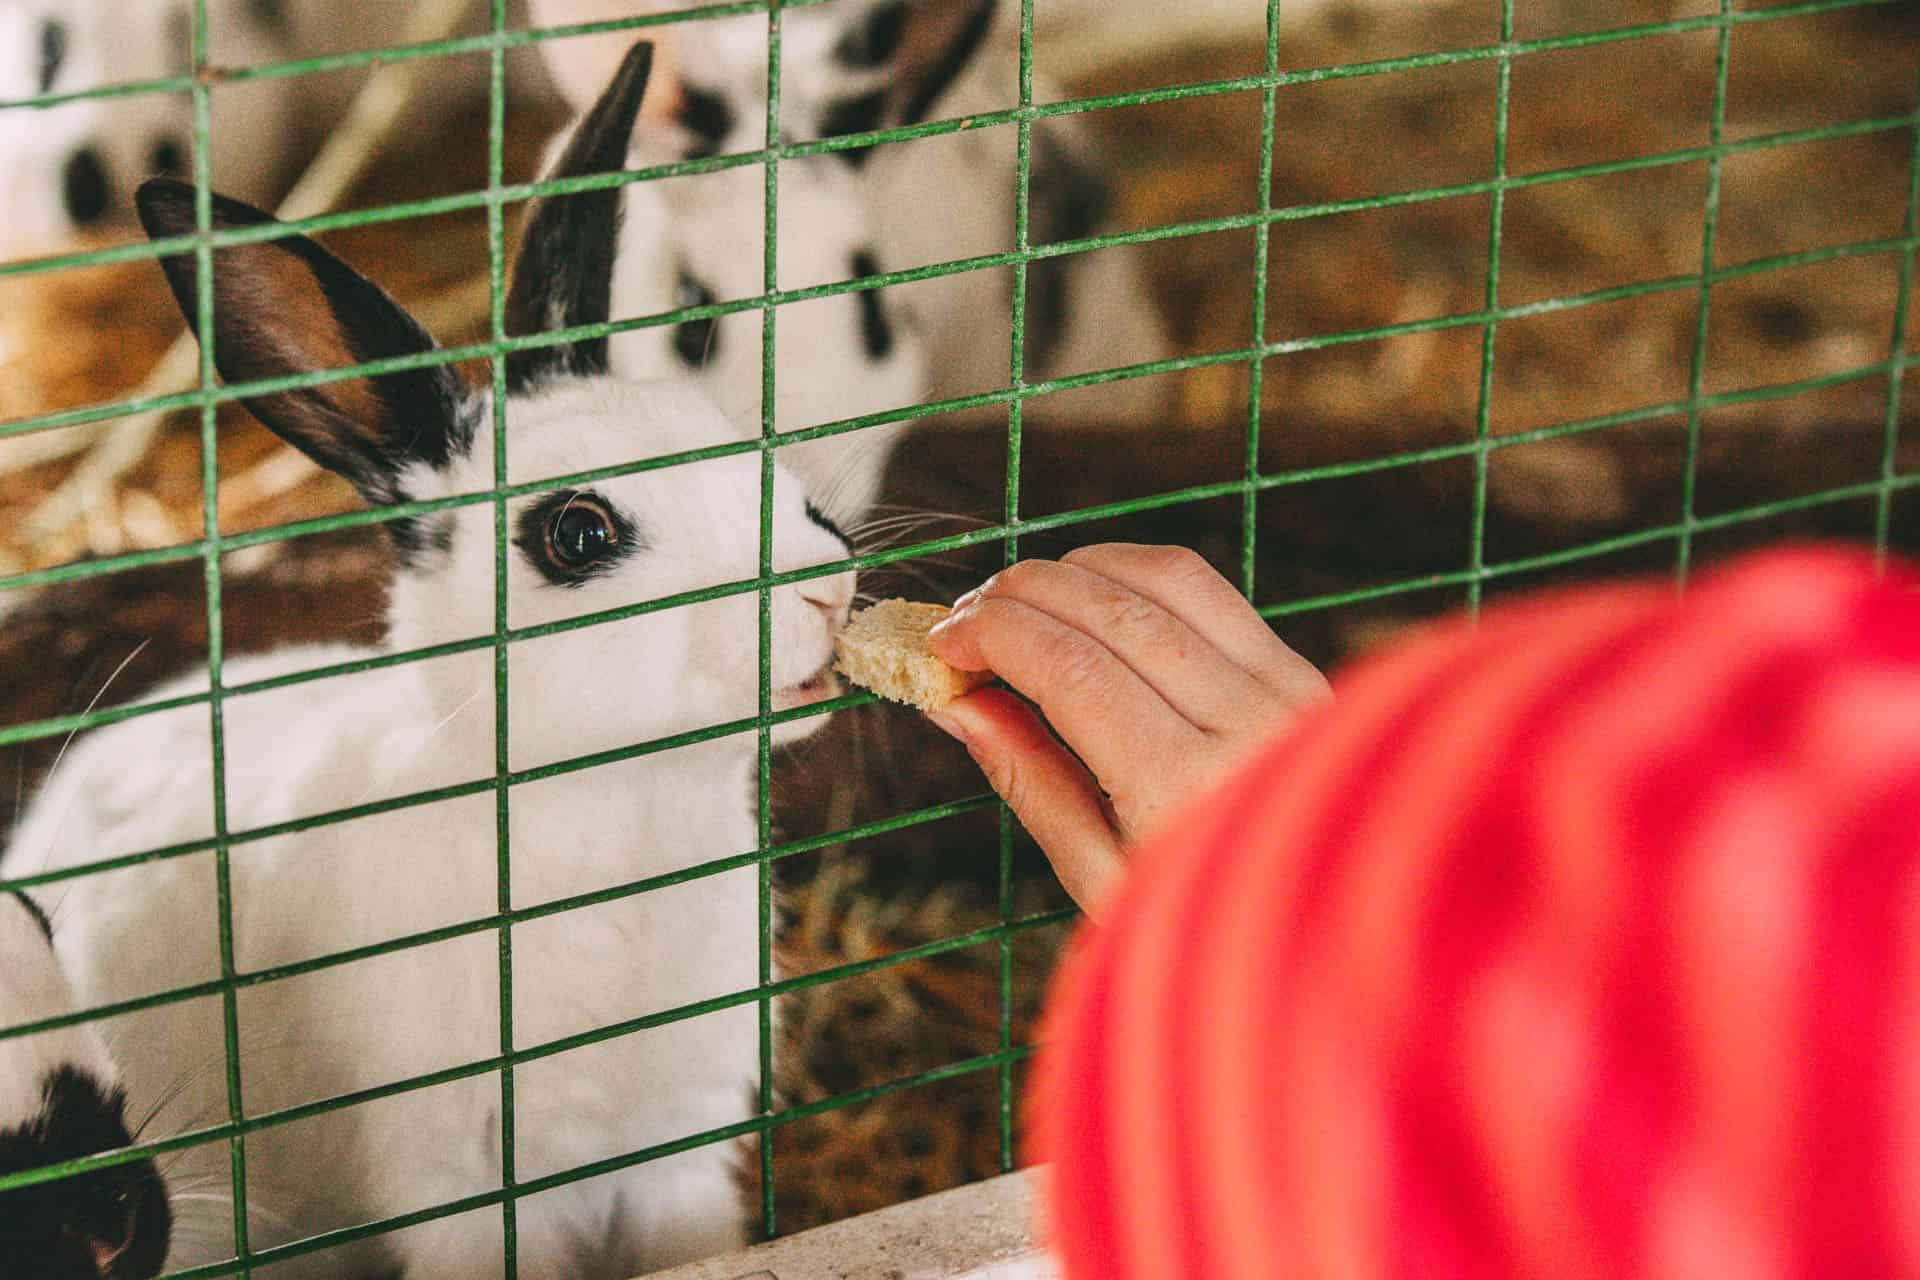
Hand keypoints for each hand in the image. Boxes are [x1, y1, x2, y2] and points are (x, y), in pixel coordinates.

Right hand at [927, 544, 1329, 916]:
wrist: (1334, 938)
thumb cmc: (1207, 935)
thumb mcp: (1102, 881)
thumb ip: (1031, 782)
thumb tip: (957, 704)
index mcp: (1184, 789)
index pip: (1069, 668)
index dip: (993, 636)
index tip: (942, 642)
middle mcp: (1245, 723)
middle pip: (1109, 612)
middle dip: (1020, 595)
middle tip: (964, 617)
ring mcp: (1285, 688)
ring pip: (1163, 580)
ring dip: (1075, 571)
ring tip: (1018, 600)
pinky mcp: (1301, 673)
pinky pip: (1210, 591)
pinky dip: (1137, 575)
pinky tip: (1092, 595)